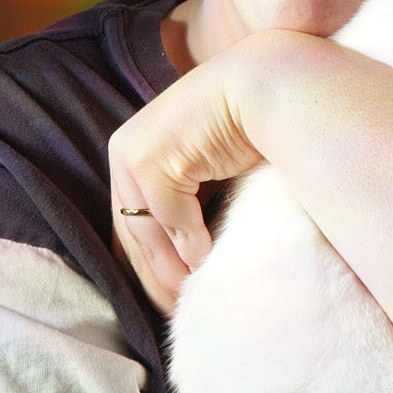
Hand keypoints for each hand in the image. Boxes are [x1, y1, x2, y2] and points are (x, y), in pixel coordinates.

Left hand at [108, 47, 263, 313]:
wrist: (268, 82)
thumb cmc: (248, 123)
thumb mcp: (208, 168)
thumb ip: (190, 203)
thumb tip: (187, 258)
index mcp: (133, 150)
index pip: (131, 221)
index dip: (149, 263)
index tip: (171, 295)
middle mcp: (124, 150)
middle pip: (131, 231)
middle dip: (155, 275)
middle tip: (178, 310)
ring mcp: (133, 152)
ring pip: (146, 230)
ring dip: (170, 267)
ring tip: (192, 295)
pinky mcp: (151, 158)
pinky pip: (168, 216)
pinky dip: (188, 244)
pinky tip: (207, 263)